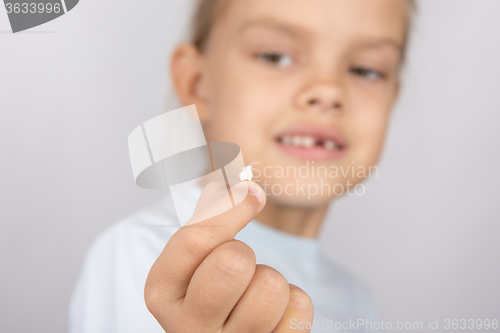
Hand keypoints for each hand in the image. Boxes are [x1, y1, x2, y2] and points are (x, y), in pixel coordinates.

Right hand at [145, 181, 313, 332]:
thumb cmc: (209, 290)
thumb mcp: (193, 256)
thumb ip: (209, 216)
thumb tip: (240, 187)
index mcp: (161, 294)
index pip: (195, 239)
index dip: (230, 206)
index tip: (249, 190)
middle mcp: (189, 328)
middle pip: (234, 263)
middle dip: (244, 255)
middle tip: (238, 268)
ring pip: (271, 287)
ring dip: (269, 282)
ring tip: (252, 296)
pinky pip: (298, 307)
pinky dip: (292, 302)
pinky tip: (272, 314)